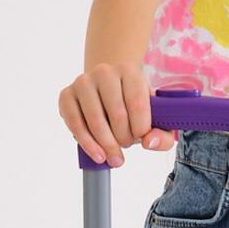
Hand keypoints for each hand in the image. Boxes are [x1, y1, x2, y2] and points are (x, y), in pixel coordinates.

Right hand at [58, 63, 178, 166]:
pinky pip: (75, 123)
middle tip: (127, 145)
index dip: (141, 129)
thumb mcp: (155, 117)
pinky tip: (98, 155)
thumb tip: (148, 142)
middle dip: (124, 138)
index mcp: (129, 70)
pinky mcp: (66, 95)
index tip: (142, 138)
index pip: (137, 103)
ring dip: (107, 145)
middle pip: (117, 114)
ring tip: (115, 157)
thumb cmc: (132, 106)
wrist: (107, 91)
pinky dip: (88, 144)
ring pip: (95, 121)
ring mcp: (83, 82)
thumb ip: (162, 135)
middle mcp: (104, 71)